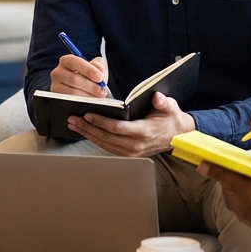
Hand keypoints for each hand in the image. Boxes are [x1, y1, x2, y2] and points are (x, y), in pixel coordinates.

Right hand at [50, 54, 108, 97]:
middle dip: (91, 86)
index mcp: (66, 61)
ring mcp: (56, 86)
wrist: (84, 89)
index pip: (75, 62)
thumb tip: (99, 69)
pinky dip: (83, 102)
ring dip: (88, 95)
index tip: (100, 77)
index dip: (88, 70)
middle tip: (102, 91)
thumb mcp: (96, 67)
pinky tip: (91, 101)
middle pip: (74, 79)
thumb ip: (99, 65)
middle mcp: (57, 72)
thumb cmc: (89, 76)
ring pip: (72, 92)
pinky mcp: (57, 99)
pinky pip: (71, 101)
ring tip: (99, 97)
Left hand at [66, 91, 193, 157]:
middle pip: (106, 137)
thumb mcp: (170, 107)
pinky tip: (85, 132)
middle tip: (72, 119)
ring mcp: (131, 152)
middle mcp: (136, 145)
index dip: (101, 122)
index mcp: (144, 132)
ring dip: (88, 134)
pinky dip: (95, 140)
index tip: (88, 114)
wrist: (178, 136)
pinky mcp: (128, 154)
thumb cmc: (171, 119)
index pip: (118, 128)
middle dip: (87, 128)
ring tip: (74, 124)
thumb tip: (156, 97)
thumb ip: (163, 101)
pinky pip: (108, 147)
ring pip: (104, 144)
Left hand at [197, 163, 250, 236]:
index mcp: (230, 201)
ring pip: (250, 198)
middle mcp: (238, 210)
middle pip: (239, 190)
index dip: (233, 173)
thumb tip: (200, 167)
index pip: (227, 183)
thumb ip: (220, 174)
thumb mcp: (237, 182)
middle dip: (244, 181)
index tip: (241, 166)